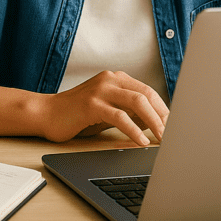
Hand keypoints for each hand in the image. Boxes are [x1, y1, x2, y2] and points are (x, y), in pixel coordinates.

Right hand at [38, 71, 168, 145]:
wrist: (46, 114)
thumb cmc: (77, 115)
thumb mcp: (108, 111)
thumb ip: (130, 113)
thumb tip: (156, 123)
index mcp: (116, 78)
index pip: (148, 91)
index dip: (164, 110)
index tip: (175, 127)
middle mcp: (110, 79)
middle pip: (147, 95)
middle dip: (163, 117)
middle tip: (174, 135)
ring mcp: (100, 90)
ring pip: (137, 103)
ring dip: (154, 123)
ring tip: (163, 139)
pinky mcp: (91, 104)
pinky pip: (120, 116)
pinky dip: (134, 130)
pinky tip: (141, 141)